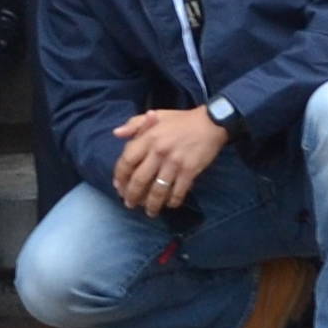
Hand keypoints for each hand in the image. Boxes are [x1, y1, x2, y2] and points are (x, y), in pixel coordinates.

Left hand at [109, 103, 228, 215]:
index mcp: (148, 138)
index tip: (119, 187)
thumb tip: (116, 134)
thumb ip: (134, 124)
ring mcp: (174, 163)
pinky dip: (172, 201)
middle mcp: (158, 151)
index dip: (120, 177)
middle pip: (139, 180)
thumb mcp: (157, 116)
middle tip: (130, 204)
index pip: (127, 161)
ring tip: (150, 211)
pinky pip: (177, 192)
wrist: (211, 122)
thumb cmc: (182, 120)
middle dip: (132, 196)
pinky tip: (170, 205)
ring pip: (157, 191)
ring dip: (152, 204)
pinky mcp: (189, 171)